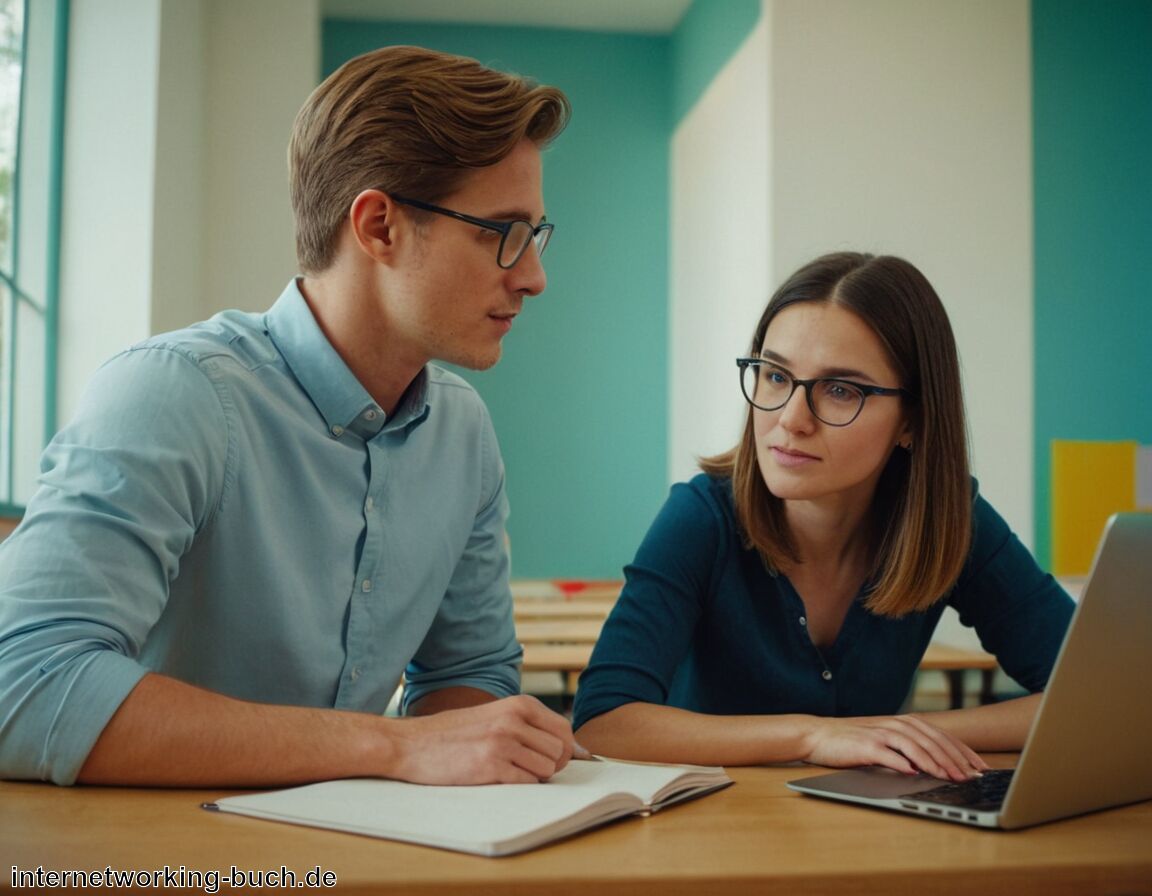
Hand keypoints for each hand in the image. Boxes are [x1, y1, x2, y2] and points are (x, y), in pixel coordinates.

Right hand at [384, 695, 582, 784]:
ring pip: (546, 770)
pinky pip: (526, 783)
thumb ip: (530, 726)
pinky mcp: (490, 766)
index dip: (563, 750)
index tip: (550, 759)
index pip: (564, 730)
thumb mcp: (495, 716)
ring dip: (532, 777)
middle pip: (559, 752)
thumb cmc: (454, 733)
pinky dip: (517, 785)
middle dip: (549, 766)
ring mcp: (502, 742)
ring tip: (507, 770)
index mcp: (518, 704)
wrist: (411, 744)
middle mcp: (514, 720)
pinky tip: (496, 778)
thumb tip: (575, 749)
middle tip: (524, 768)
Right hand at [802, 714, 989, 780]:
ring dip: (935, 763)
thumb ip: (910, 749)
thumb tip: (939, 766)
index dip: (963, 751)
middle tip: (972, 777)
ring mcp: (880, 733)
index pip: (942, 736)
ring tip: (951, 778)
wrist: (818, 735)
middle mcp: (895, 724)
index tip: (981, 768)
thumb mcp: (886, 741)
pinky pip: (889, 754)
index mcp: (904, 723)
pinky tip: (916, 773)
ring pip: (915, 746)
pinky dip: (904, 763)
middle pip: (933, 740)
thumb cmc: (853, 742)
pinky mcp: (865, 745)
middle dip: (955, 759)